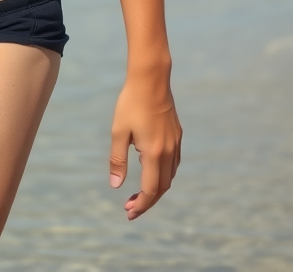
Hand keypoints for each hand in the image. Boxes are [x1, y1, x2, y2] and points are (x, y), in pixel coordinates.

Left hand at [109, 71, 181, 219]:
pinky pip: (173, 162)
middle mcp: (169, 152)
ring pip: (170, 176)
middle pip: (163, 187)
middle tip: (131, 207)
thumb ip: (117, 160)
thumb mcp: (119, 131)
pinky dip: (163, 173)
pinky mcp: (177, 134)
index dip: (141, 205)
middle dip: (148, 201)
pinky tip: (151, 170)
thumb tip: (115, 186)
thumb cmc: (131, 103)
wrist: (151, 80)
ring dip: (157, 188)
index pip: (151, 190)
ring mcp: (175, 143)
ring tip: (139, 193)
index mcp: (154, 153)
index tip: (128, 212)